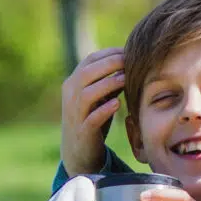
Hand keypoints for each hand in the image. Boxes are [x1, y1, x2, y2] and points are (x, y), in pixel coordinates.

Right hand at [60, 48, 125, 175]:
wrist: (78, 150)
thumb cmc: (92, 117)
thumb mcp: (99, 96)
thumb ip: (109, 81)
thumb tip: (130, 61)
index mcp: (73, 83)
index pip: (90, 60)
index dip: (110, 53)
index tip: (129, 50)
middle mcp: (70, 95)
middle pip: (87, 73)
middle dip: (110, 64)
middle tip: (130, 61)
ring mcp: (74, 114)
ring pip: (87, 94)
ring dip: (107, 84)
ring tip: (126, 79)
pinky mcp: (82, 131)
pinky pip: (91, 119)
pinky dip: (103, 110)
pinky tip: (117, 104)